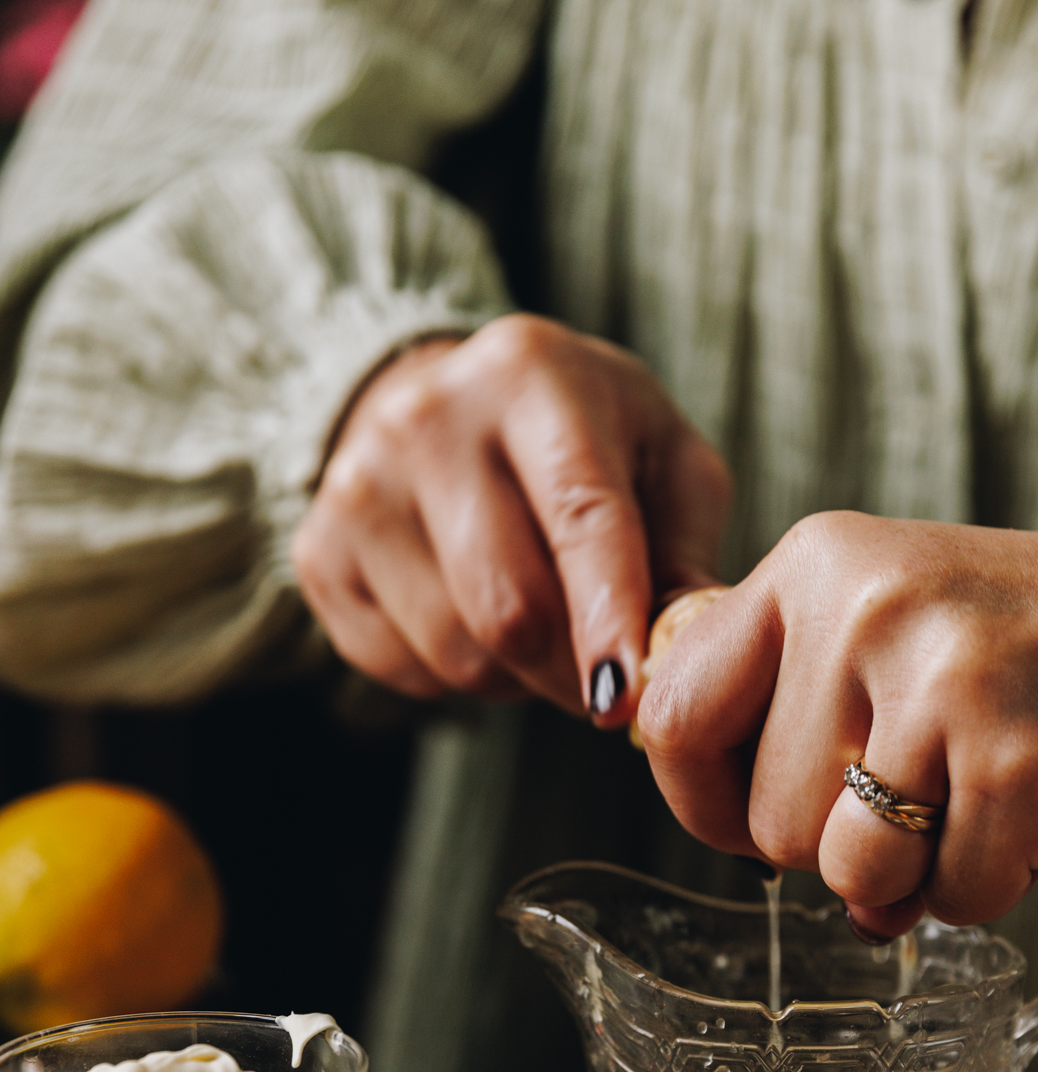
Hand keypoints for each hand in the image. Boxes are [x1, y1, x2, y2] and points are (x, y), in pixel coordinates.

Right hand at [291, 316, 730, 715]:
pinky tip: (472, 619)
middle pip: (508, 603)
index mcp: (531, 373)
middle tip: (609, 686)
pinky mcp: (318, 553)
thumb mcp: (660, 457)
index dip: (606, 619)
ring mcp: (357, 484)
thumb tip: (685, 651)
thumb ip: (686, 549)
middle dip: (572, 674)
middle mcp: (428, 417)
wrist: (443, 407)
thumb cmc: (582, 439)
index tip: (626, 699)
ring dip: (517, 677)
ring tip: (541, 628)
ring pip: (456, 649)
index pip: (578, 515)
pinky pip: (402, 666)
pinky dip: (455, 676)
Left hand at [636, 499, 1037, 935]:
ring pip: (846, 870)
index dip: (704, 801)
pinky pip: (947, 896)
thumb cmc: (1034, 649)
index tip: (753, 818)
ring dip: (910, 875)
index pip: (675, 717)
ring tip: (975, 803)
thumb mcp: (889, 617)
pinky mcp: (1019, 763)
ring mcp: (945, 681)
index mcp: (814, 565)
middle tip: (928, 789)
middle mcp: (866, 608)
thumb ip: (787, 694)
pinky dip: (988, 886)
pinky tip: (1035, 816)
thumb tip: (708, 811)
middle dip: (838, 843)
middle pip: (766, 822)